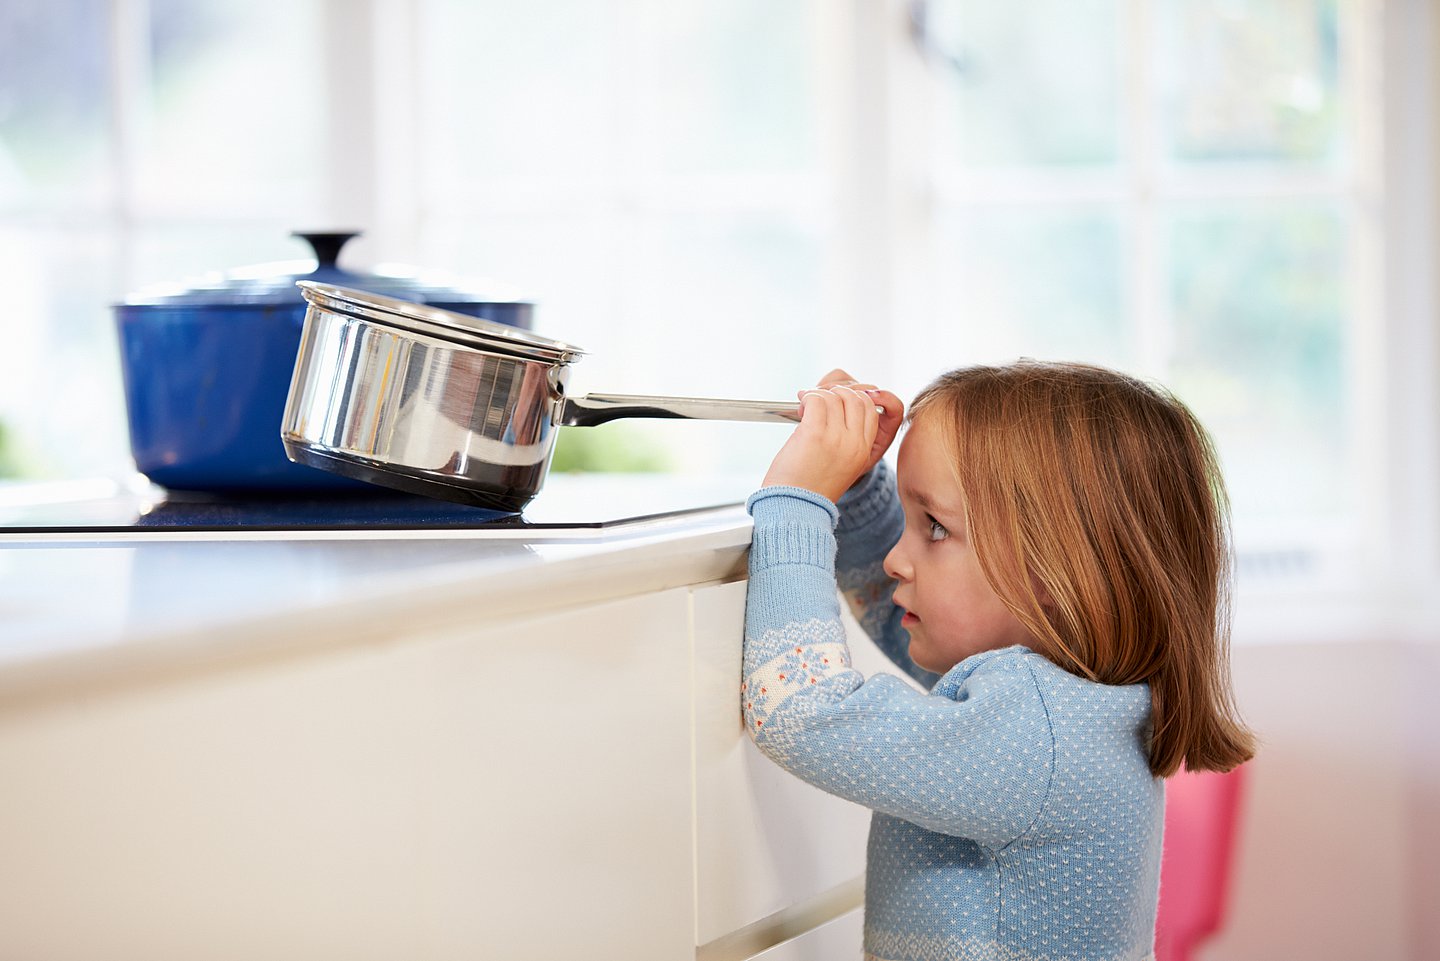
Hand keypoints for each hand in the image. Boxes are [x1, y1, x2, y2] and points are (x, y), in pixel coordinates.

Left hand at [761, 371, 904, 502]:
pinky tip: (800, 406)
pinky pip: (817, 399)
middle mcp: (855, 444)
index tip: (838, 398)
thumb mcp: (840, 465)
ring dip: (818, 394)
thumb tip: (833, 401)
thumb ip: (844, 438)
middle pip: (858, 398)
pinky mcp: (815, 434)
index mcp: (864, 452)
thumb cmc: (808, 488)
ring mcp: (837, 439)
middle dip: (838, 391)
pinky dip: (807, 397)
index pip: (872, 410)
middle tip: (820, 398)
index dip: (856, 397)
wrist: (793, 510)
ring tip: (806, 404)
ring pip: (836, 396)